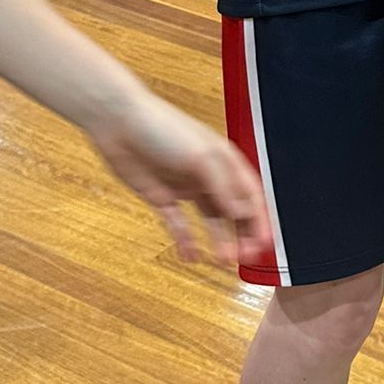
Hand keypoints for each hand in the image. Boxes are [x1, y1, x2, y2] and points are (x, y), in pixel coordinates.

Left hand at [86, 93, 272, 267]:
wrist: (118, 123)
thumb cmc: (164, 128)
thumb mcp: (201, 157)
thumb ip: (224, 187)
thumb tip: (244, 213)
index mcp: (224, 160)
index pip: (250, 193)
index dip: (260, 217)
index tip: (265, 242)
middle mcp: (209, 175)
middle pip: (233, 209)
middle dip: (243, 232)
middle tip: (246, 257)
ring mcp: (186, 186)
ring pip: (210, 219)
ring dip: (219, 239)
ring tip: (223, 260)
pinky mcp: (162, 196)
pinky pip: (178, 223)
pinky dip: (185, 239)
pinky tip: (191, 256)